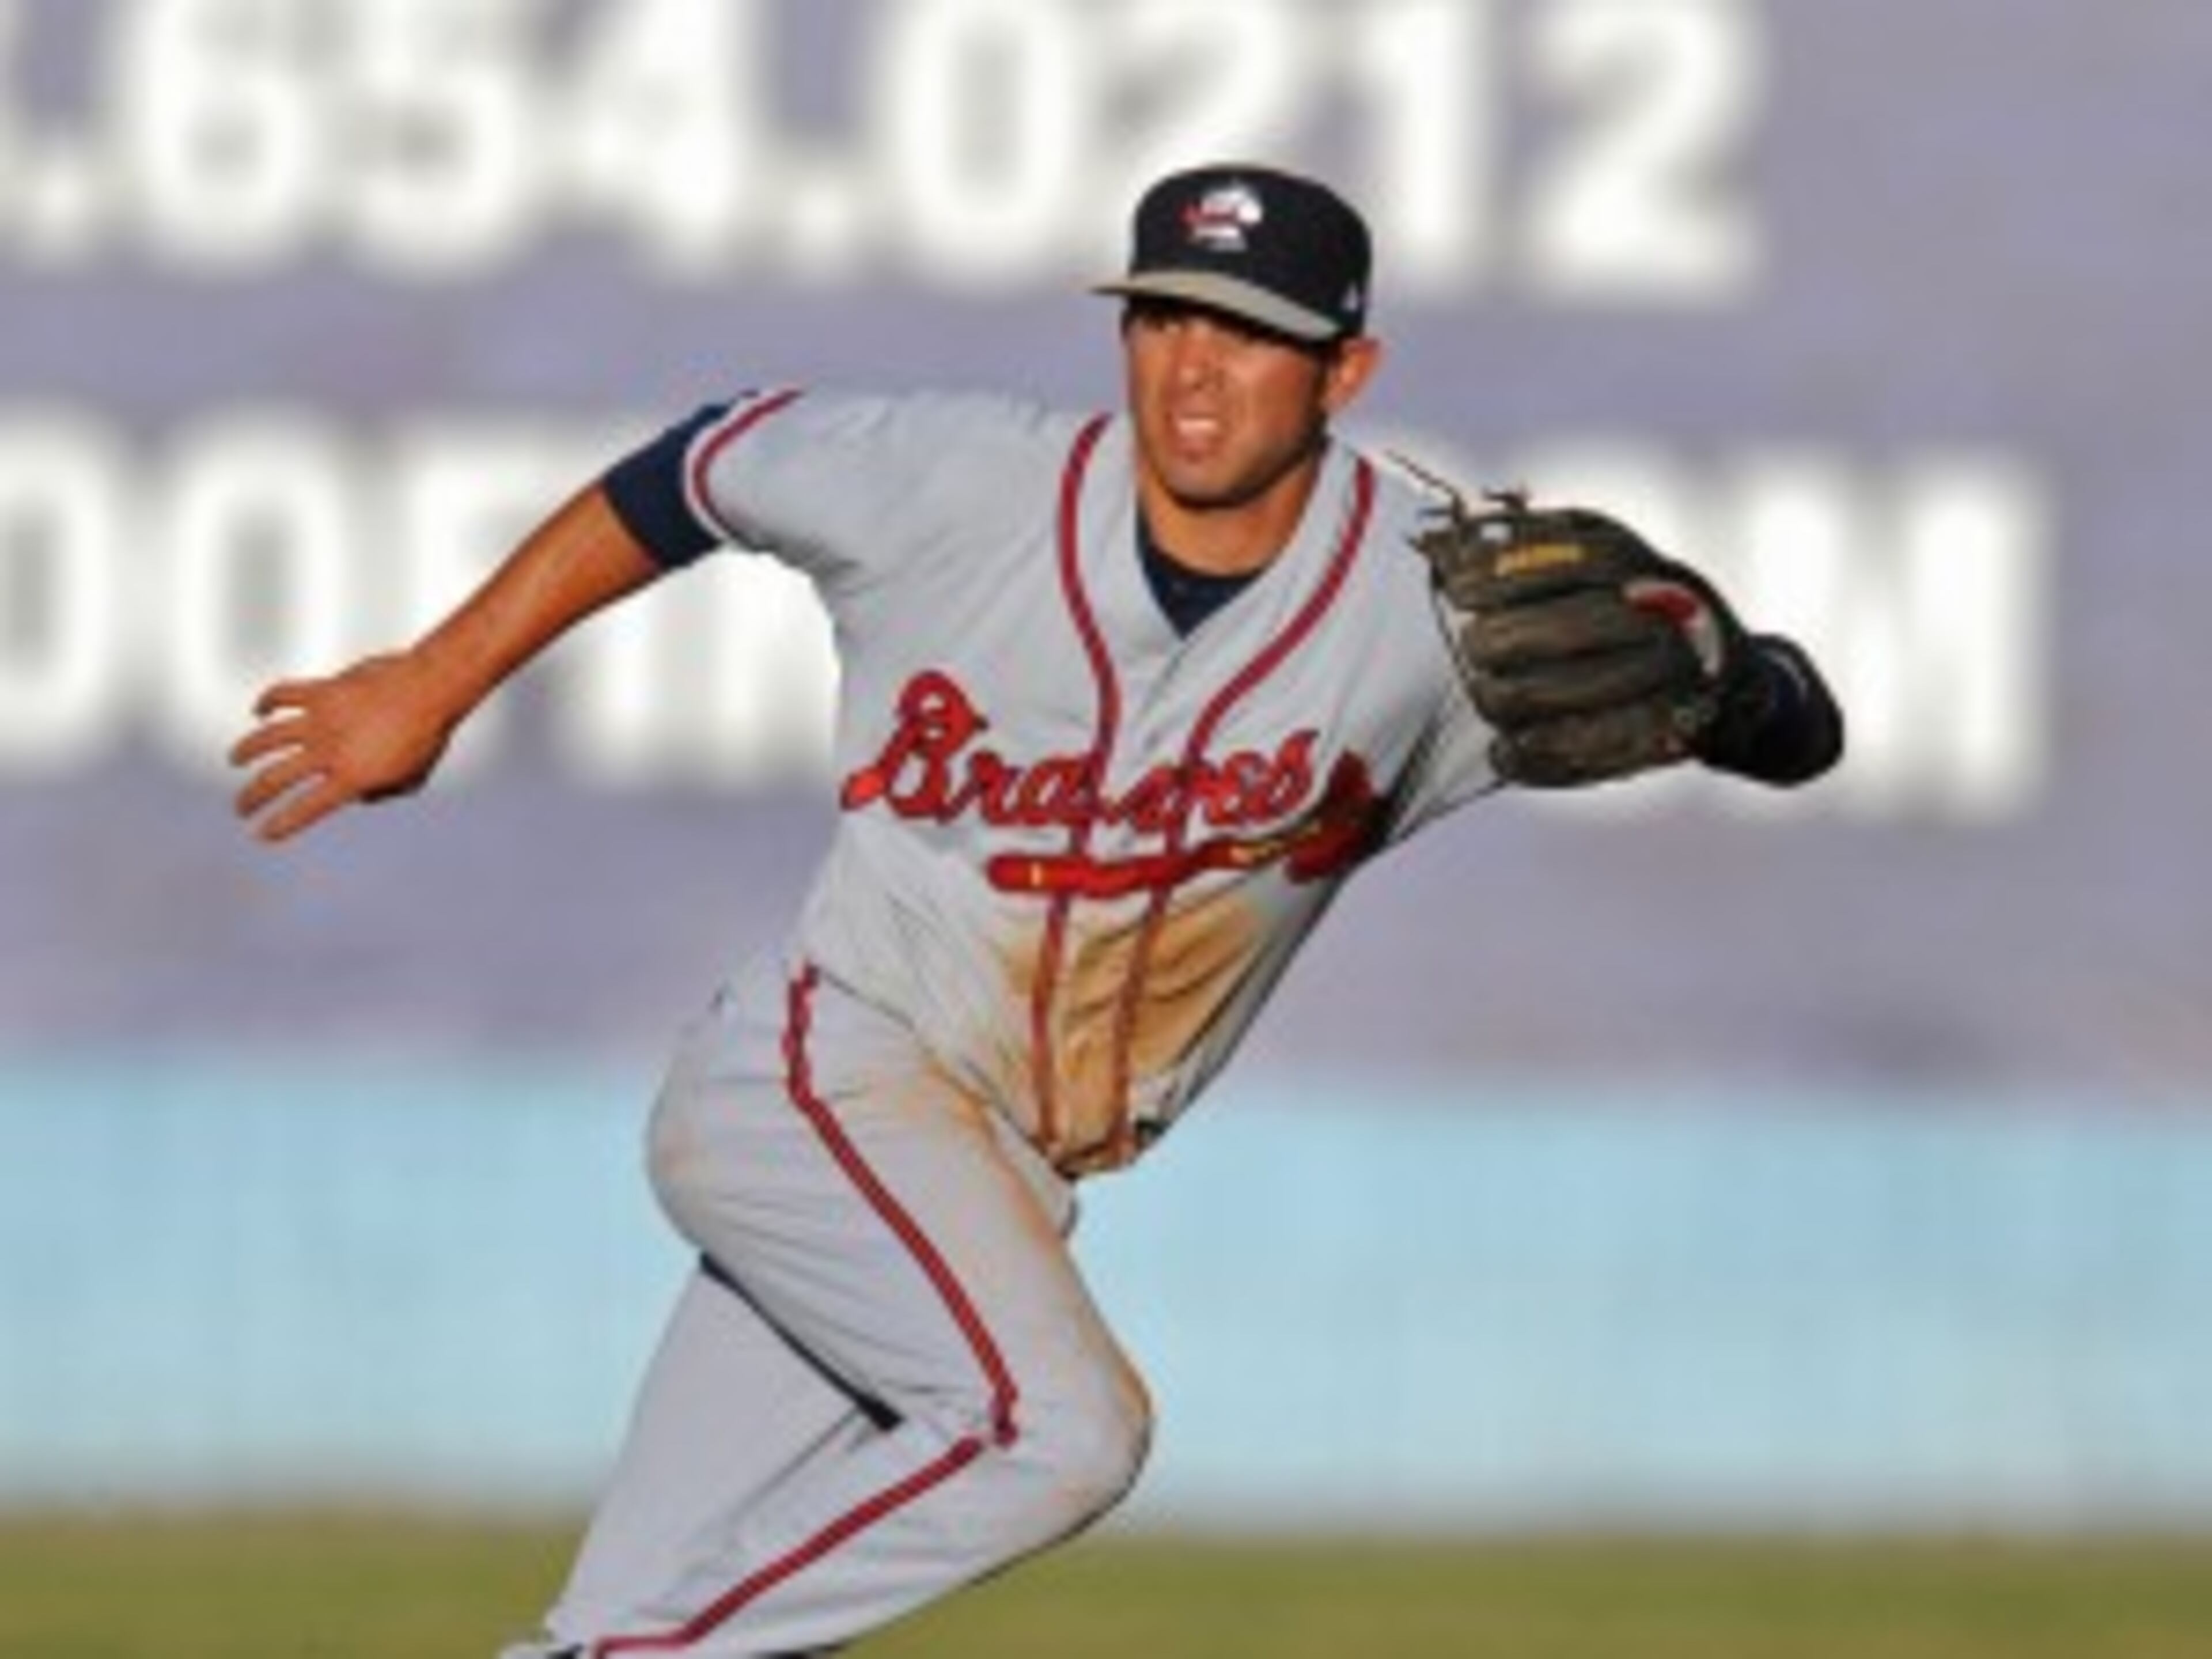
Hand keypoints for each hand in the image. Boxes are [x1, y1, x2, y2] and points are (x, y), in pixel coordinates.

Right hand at [228, 652, 457, 842]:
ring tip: (235, 760)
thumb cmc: (428, 736)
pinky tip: (259, 711)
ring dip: (246, 751)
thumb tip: (358, 798)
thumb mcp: (411, 779)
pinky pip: (283, 694)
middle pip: (275, 779)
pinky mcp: (322, 690)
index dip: (280, 826)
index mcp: (351, 778)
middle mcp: (329, 751)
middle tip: (241, 807)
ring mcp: (322, 719)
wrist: (431, 689)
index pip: (304, 810)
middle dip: (252, 797)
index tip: (261, 834)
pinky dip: (266, 702)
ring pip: (268, 737)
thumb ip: (382, 794)